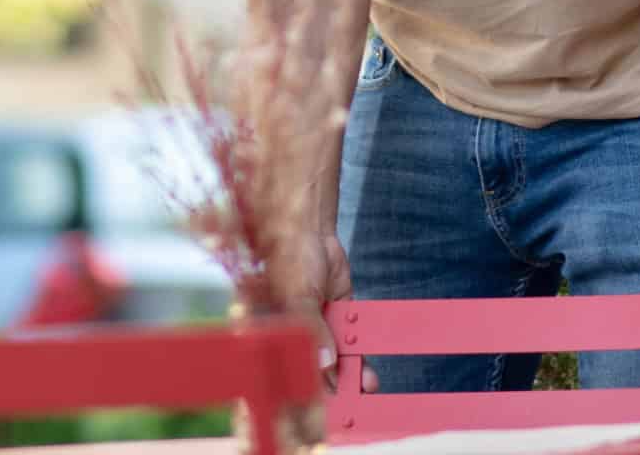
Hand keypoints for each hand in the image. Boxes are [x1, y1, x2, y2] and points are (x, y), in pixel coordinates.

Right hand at [291, 231, 377, 393]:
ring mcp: (315, 328)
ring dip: (348, 377)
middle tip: (347, 404)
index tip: (317, 409)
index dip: (299, 390)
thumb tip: (325, 363)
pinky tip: (369, 374)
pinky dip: (359, 359)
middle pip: (310, 370)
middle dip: (329, 388)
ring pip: (332, 362)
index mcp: (270, 333)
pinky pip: (348, 345)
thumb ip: (311, 329)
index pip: (284, 369)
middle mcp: (292, 336)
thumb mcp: (297, 294)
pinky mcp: (336, 319)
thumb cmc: (289, 257)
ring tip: (364, 389)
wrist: (310, 230)